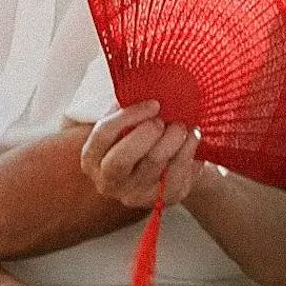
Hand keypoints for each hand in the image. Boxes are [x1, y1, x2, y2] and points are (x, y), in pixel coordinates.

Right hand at [78, 104, 208, 218]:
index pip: (102, 135)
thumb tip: (142, 85)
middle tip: (164, 120)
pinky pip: (177, 174)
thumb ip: (129, 107)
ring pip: (154, 164)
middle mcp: (108, 181)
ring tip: (183, 125)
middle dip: (146, 134)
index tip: (154, 104)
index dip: (128, 116)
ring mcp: (134, 195)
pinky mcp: (161, 200)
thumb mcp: (129, 121)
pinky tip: (193, 137)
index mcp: (92, 158)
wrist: (168, 163)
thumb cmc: (142, 135)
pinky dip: (189, 151)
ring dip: (173, 138)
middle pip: (121, 159)